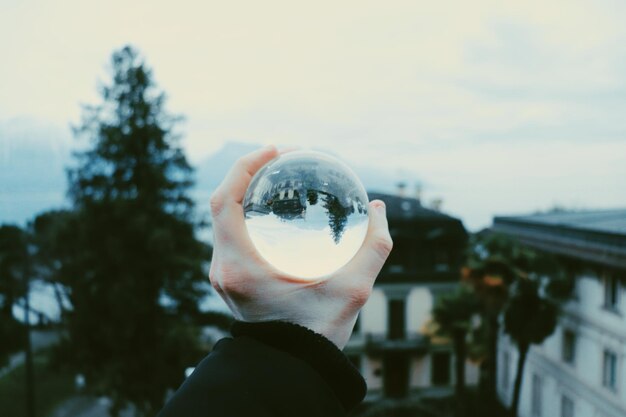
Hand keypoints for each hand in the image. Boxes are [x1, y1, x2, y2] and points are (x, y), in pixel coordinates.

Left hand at [209, 146, 392, 348]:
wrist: (292, 368)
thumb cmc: (317, 334)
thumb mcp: (353, 290)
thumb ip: (373, 247)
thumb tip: (379, 209)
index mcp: (240, 266)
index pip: (224, 201)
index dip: (244, 166)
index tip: (274, 149)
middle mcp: (223, 268)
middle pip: (222, 204)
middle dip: (248, 171)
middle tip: (282, 156)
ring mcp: (223, 274)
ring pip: (224, 218)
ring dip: (245, 190)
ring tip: (279, 174)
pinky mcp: (231, 279)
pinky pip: (231, 234)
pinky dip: (247, 212)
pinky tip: (275, 206)